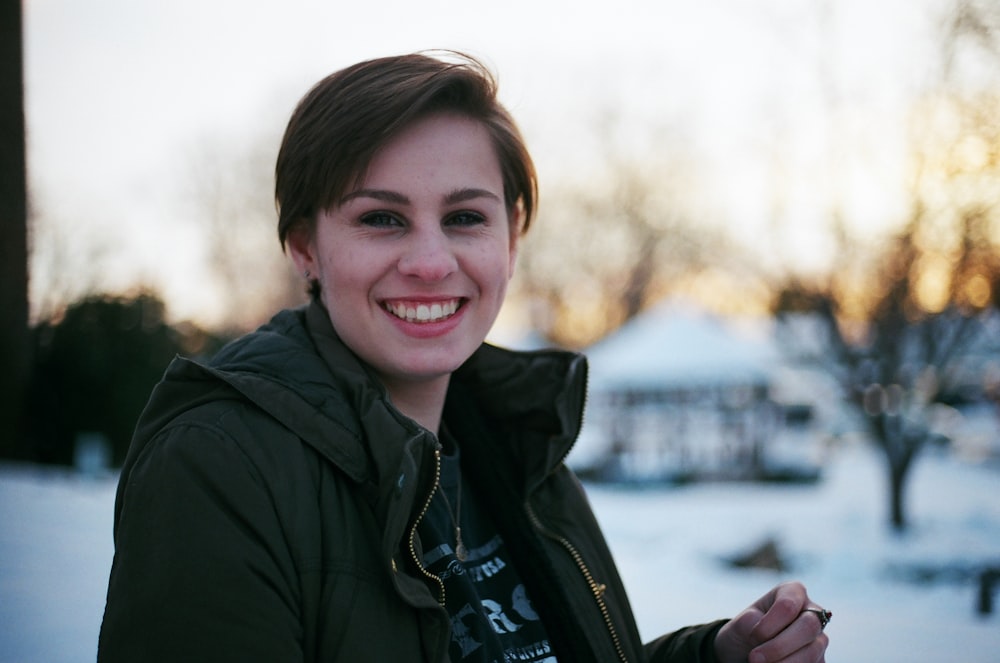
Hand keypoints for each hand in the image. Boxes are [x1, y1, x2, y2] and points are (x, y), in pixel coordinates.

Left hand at [714, 581, 828, 662]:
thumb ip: (756, 626)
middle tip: (754, 658)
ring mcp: (819, 638)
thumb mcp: (744, 623)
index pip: (788, 605)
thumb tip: (771, 644)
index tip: (753, 634)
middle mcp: (812, 613)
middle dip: (779, 646)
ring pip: (812, 652)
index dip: (770, 623)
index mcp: (793, 592)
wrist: (745, 651)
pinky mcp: (820, 660)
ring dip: (784, 662)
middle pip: (808, 627)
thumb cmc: (746, 631)